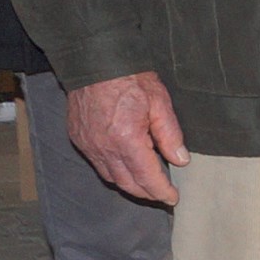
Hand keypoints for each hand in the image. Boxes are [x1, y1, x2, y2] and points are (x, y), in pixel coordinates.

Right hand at [69, 70, 187, 205]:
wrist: (95, 61)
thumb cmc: (129, 78)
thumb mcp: (159, 102)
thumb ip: (170, 135)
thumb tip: (181, 160)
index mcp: (126, 139)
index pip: (147, 177)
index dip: (161, 191)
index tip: (172, 198)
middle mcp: (103, 147)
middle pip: (127, 184)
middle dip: (146, 193)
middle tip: (162, 194)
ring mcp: (88, 145)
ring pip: (110, 177)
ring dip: (129, 185)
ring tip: (147, 184)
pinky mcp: (78, 139)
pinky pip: (97, 164)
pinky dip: (113, 171)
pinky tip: (126, 166)